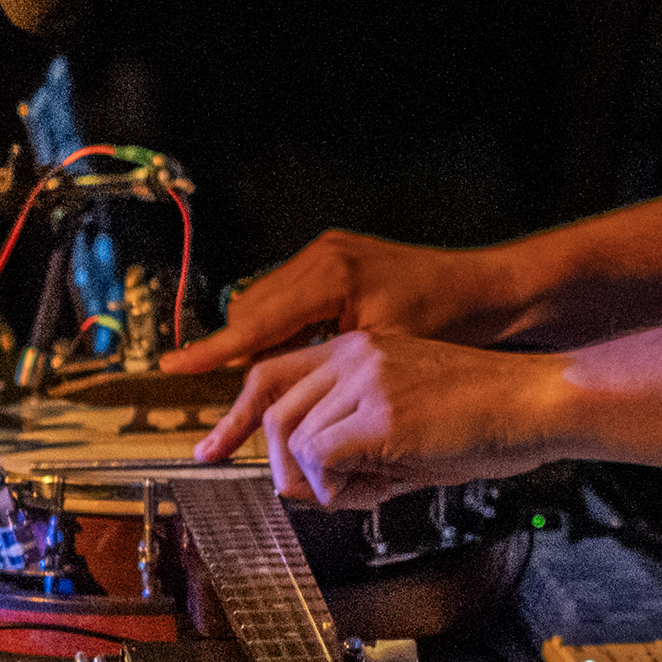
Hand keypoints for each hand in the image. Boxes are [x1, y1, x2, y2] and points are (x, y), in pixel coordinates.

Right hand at [151, 230, 518, 373]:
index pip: (255, 320)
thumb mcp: (381, 351)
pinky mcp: (337, 261)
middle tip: (235, 407)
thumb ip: (326, 366)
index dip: (212, 352)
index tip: (172, 369)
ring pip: (268, 306)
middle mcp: (321, 257)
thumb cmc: (449, 321)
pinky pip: (290, 299)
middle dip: (239, 357)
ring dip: (263, 345)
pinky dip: (286, 330)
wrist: (489, 289)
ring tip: (271, 391)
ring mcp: (328, 254)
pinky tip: (302, 362)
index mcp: (329, 277)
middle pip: (252, 313)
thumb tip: (281, 400)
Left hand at [194, 330, 567, 508]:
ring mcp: (367, 379)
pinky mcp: (382, 414)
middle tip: (315, 495)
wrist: (537, 402)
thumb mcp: (409, 418)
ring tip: (367, 490)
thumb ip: (356, 436)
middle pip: (270, 409)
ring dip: (317, 482)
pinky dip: (336, 489)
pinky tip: (376, 491)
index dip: (234, 417)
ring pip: (292, 439)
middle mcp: (355, 353)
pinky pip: (321, 458)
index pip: (270, 373)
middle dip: (276, 465)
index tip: (209, 451)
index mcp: (360, 347)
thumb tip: (312, 480)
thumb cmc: (488, 416)